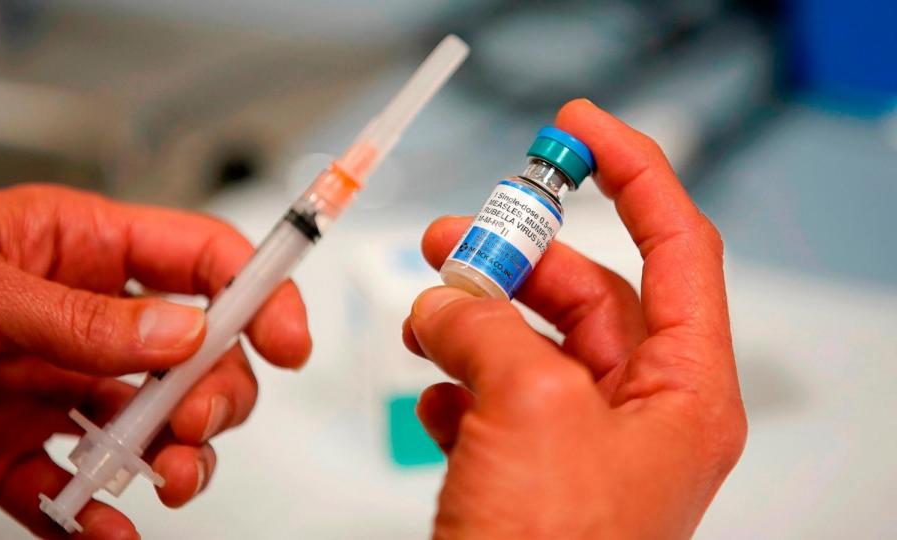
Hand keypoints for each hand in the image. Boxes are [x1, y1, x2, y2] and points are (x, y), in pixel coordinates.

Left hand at [0, 185, 310, 538]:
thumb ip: (84, 318)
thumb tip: (182, 333)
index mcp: (72, 247)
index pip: (196, 257)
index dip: (255, 290)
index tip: (286, 338)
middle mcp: (76, 320)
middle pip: (195, 352)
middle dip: (215, 390)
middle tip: (194, 421)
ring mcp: (51, 389)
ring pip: (152, 425)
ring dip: (176, 458)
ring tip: (165, 480)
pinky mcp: (17, 455)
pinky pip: (80, 490)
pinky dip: (101, 519)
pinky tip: (102, 527)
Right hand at [403, 100, 745, 538]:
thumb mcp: (529, 409)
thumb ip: (486, 327)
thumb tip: (443, 300)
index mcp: (684, 394)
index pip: (678, 247)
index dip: (634, 174)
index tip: (582, 132)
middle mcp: (642, 416)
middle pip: (591, 294)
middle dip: (522, 255)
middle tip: (457, 234)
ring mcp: (583, 447)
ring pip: (534, 345)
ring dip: (477, 319)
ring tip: (427, 311)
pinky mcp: (531, 475)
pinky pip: (499, 400)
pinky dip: (459, 383)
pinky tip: (433, 393)